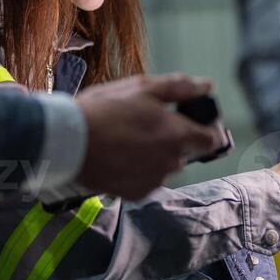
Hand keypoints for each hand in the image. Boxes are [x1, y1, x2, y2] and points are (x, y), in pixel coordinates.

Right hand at [74, 73, 218, 199]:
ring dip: (155, 154)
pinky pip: (146, 179)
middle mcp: (172, 163)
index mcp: (179, 136)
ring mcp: (154, 181)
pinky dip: (138, 169)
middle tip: (144, 122)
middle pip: (185, 151)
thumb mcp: (143, 87)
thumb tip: (207, 86)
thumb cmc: (104, 111)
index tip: (189, 120)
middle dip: (173, 138)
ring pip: (165, 166)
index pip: (211, 139)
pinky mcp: (135, 194)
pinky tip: (119, 155)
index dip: (204, 128)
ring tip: (126, 138)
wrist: (67, 143)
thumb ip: (180, 87)